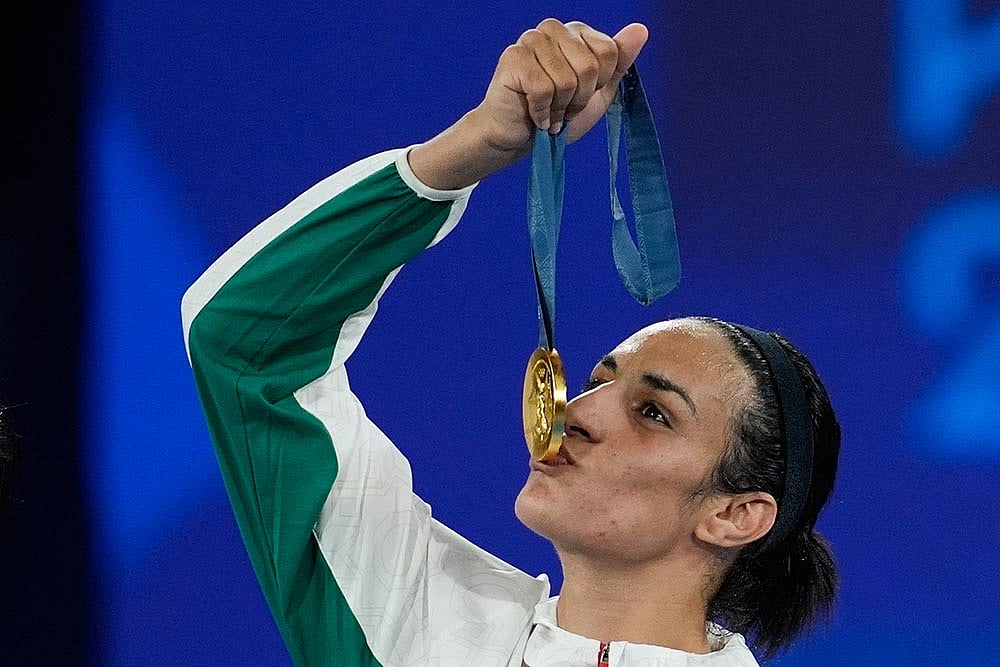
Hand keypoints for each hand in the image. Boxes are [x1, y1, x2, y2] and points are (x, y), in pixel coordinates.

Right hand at [474, 19, 648, 152]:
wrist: (519, 139)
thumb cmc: (556, 114)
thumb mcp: (598, 93)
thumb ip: (619, 62)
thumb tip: (641, 29)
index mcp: (577, 32)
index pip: (609, 52)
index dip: (598, 85)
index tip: (581, 96)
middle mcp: (554, 29)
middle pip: (589, 67)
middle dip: (579, 99)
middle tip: (562, 108)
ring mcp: (531, 39)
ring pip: (566, 80)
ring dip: (559, 108)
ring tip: (548, 112)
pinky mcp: (513, 57)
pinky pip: (543, 89)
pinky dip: (541, 112)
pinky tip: (534, 114)